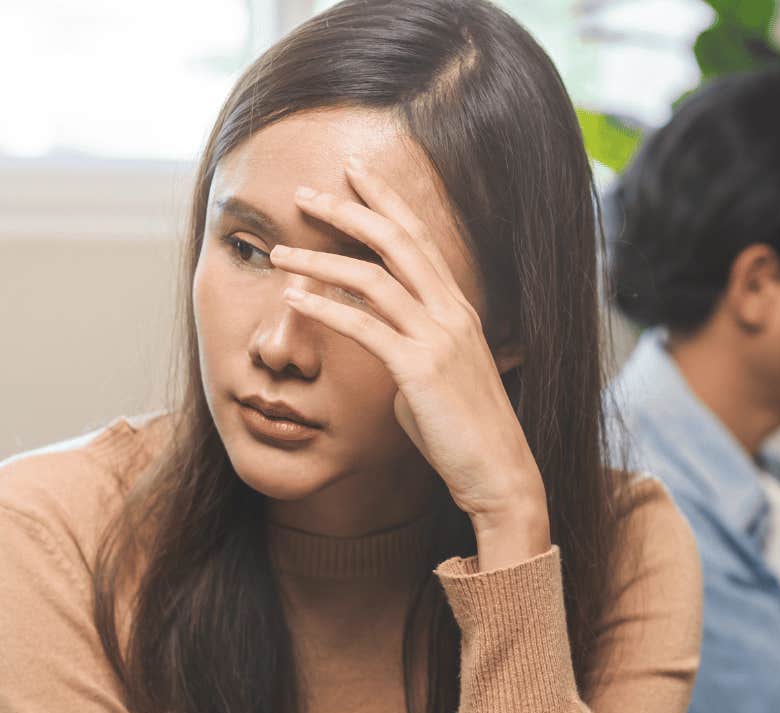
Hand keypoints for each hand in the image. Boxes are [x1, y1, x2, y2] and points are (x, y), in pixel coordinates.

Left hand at [273, 160, 548, 569]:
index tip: (355, 174)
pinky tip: (294, 299)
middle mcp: (452, 314)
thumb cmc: (464, 433)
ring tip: (280, 252)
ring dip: (321, 259)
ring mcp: (438, 339)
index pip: (420, 240)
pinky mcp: (419, 370)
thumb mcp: (438, 378)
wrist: (498, 472)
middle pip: (397, 242)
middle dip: (349, 210)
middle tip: (306, 191)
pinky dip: (325, 308)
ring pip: (374, 279)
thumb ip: (410, 352)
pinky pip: (365, 327)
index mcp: (459, 310)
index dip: (387, 201)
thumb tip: (382, 349)